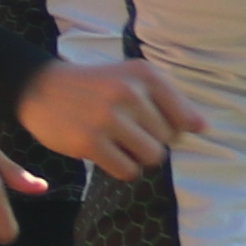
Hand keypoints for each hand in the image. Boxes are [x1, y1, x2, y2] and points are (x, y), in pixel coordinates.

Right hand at [14, 56, 183, 177]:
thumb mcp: (133, 79)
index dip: (173, 129)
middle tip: (126, 130)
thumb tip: (203, 128)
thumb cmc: (97, 87)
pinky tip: (107, 153)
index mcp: (145, 75)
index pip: (185, 119)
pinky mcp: (89, 142)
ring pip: (152, 157)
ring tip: (120, 143)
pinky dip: (122, 168)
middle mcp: (129, 93)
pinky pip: (127, 171)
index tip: (150, 123)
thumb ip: (171, 100)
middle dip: (151, 141)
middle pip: (168, 140)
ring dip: (138, 157)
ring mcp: (108, 118)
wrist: (42, 87)